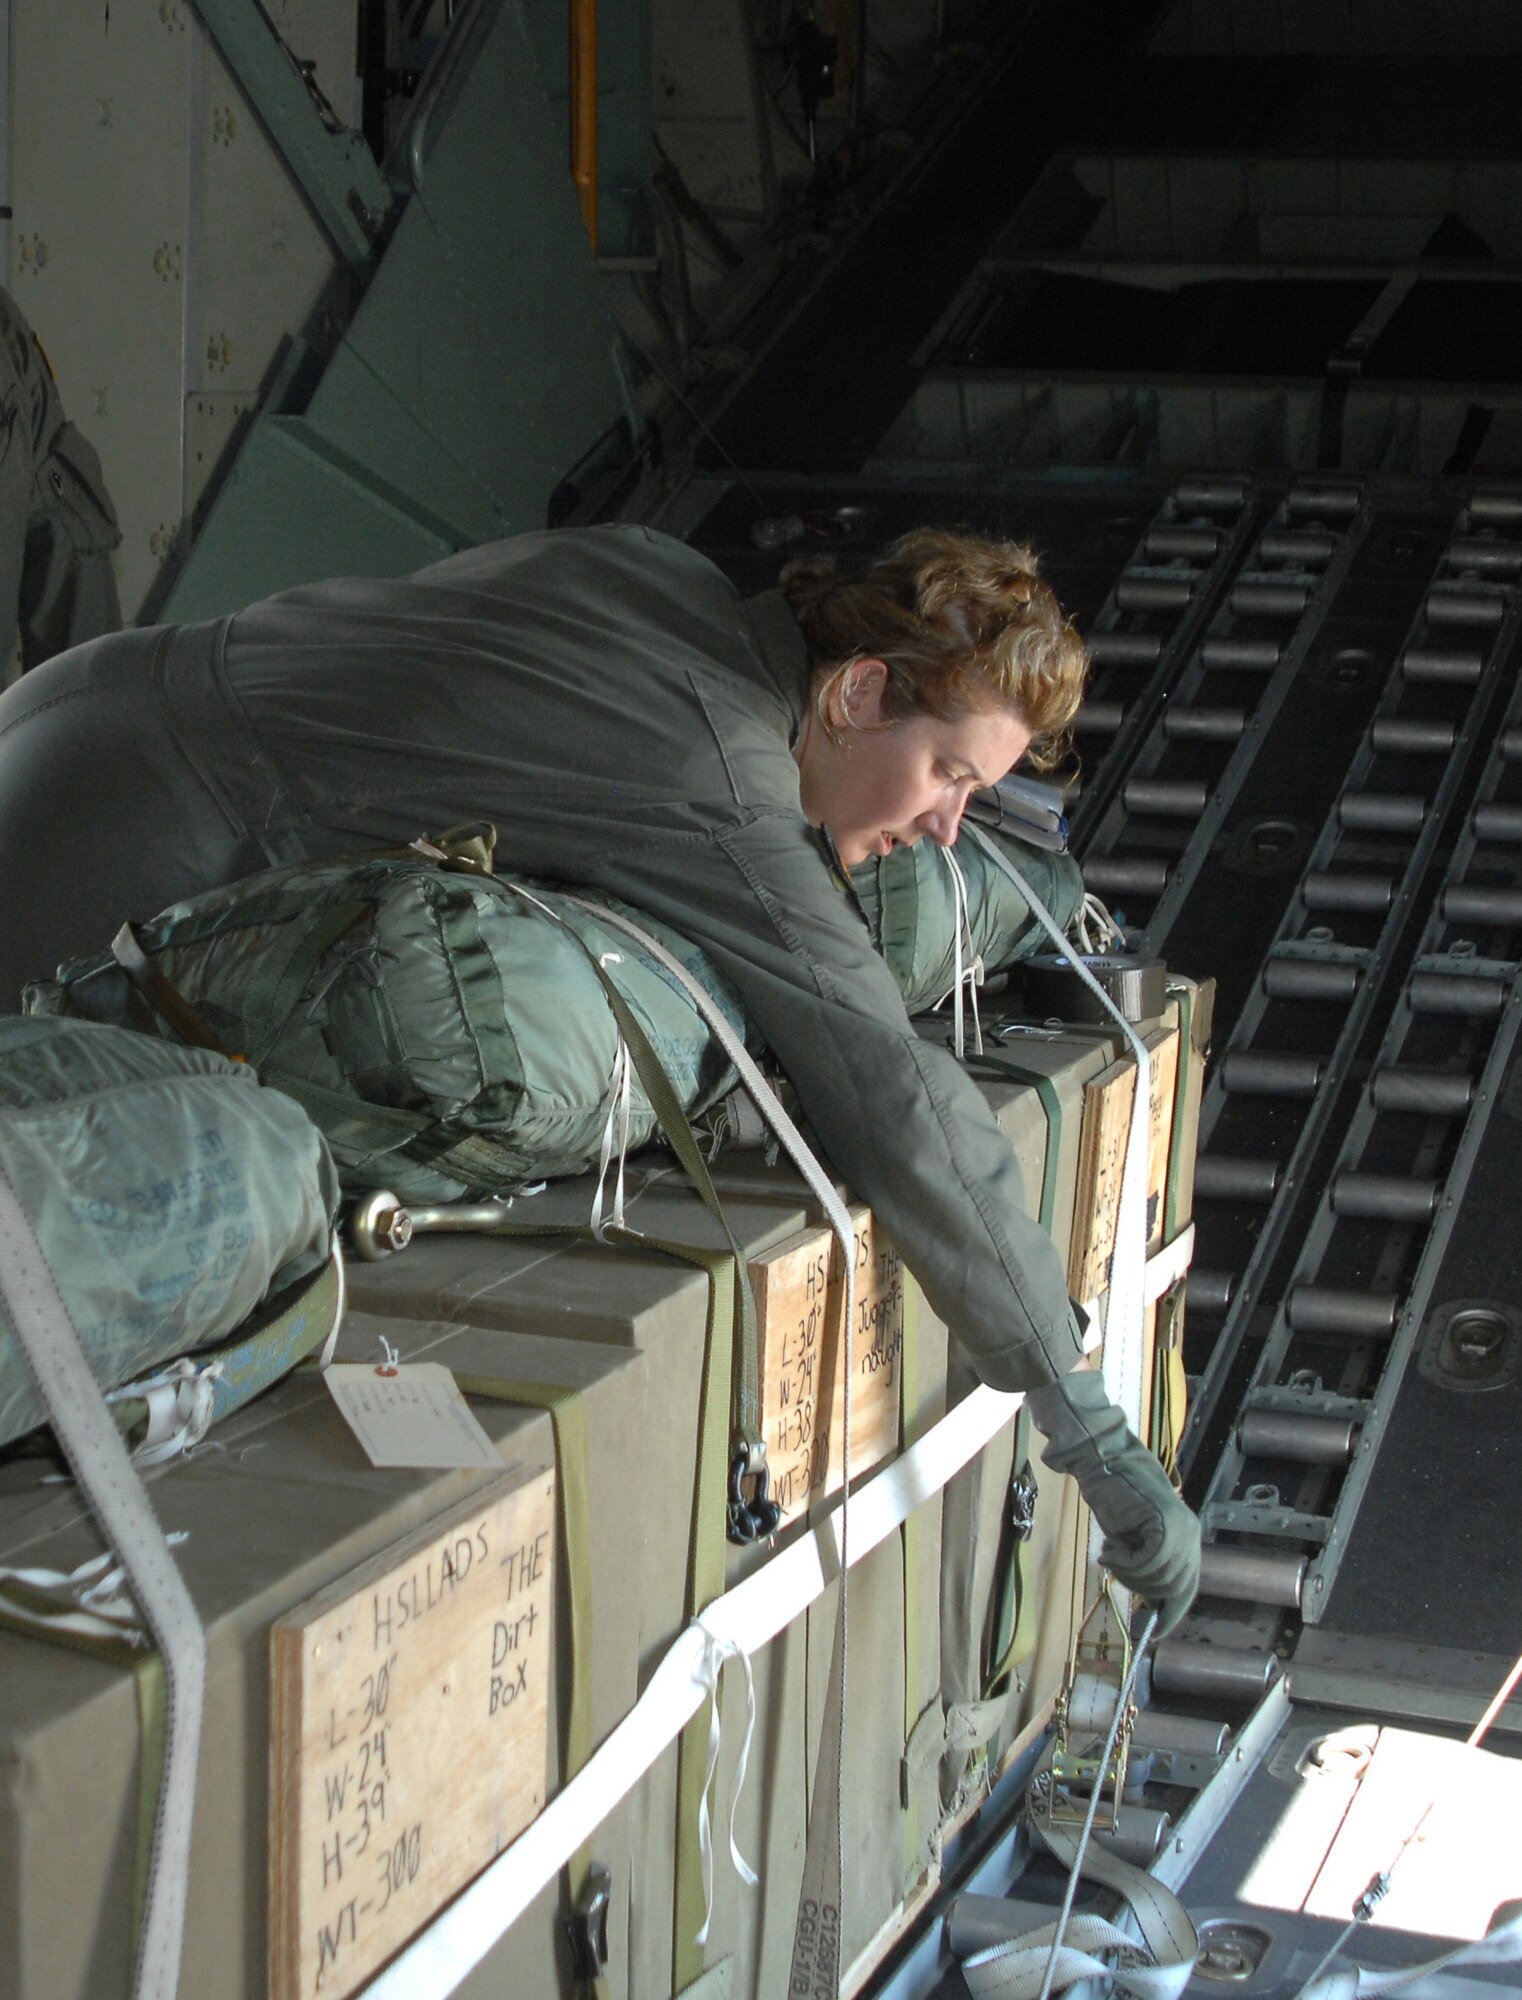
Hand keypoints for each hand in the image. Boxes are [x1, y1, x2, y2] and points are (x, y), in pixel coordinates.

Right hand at [1025, 1367, 1201, 1636]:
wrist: (1103, 1458)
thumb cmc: (1114, 1493)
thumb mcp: (1133, 1536)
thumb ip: (1148, 1561)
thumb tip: (1150, 1596)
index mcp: (1186, 1537)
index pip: (1187, 1586)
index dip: (1172, 1612)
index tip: (1154, 1630)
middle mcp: (1190, 1534)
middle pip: (1172, 1587)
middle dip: (1140, 1586)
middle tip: (1114, 1566)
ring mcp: (1180, 1529)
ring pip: (1160, 1578)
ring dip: (1130, 1574)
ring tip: (1110, 1554)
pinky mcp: (1164, 1524)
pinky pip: (1148, 1563)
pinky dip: (1126, 1563)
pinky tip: (1109, 1549)